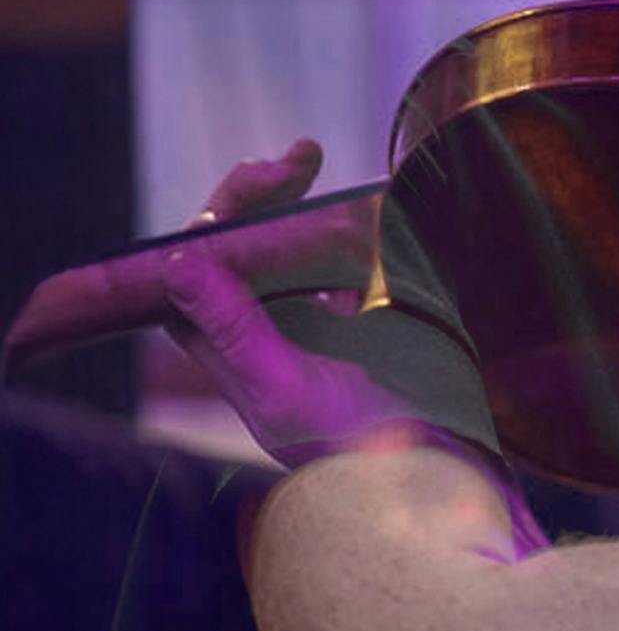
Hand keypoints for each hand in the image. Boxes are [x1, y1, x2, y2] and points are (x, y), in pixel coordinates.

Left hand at [156, 140, 432, 467]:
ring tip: (312, 160)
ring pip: (286, 244)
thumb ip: (235, 328)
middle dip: (262, 194)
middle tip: (303, 158)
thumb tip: (178, 263)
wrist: (428, 472)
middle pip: (239, 243)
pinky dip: (347, 225)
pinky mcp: (358, 317)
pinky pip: (338, 260)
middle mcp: (260, 327)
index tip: (269, 178)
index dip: (224, 211)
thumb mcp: (286, 388)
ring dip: (300, 200)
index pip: (197, 262)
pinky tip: (366, 206)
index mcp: (226, 346)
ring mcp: (309, 320)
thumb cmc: (352, 443)